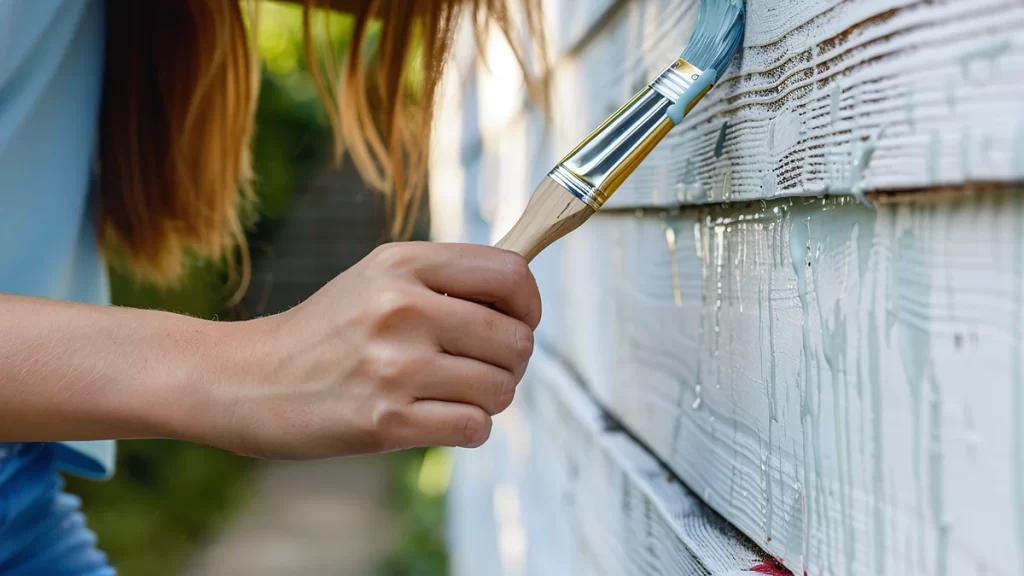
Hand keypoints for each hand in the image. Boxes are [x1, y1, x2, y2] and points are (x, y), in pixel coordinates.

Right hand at [216, 242, 540, 459]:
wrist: (246, 379)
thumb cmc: (326, 331)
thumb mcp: (379, 279)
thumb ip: (446, 279)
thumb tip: (524, 294)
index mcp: (404, 264)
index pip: (511, 273)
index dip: (530, 304)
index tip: (519, 322)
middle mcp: (402, 308)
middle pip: (516, 340)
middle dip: (513, 362)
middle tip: (484, 368)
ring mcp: (394, 366)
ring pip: (500, 388)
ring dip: (490, 399)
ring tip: (455, 394)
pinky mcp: (384, 420)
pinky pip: (473, 427)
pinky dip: (469, 428)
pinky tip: (440, 419)